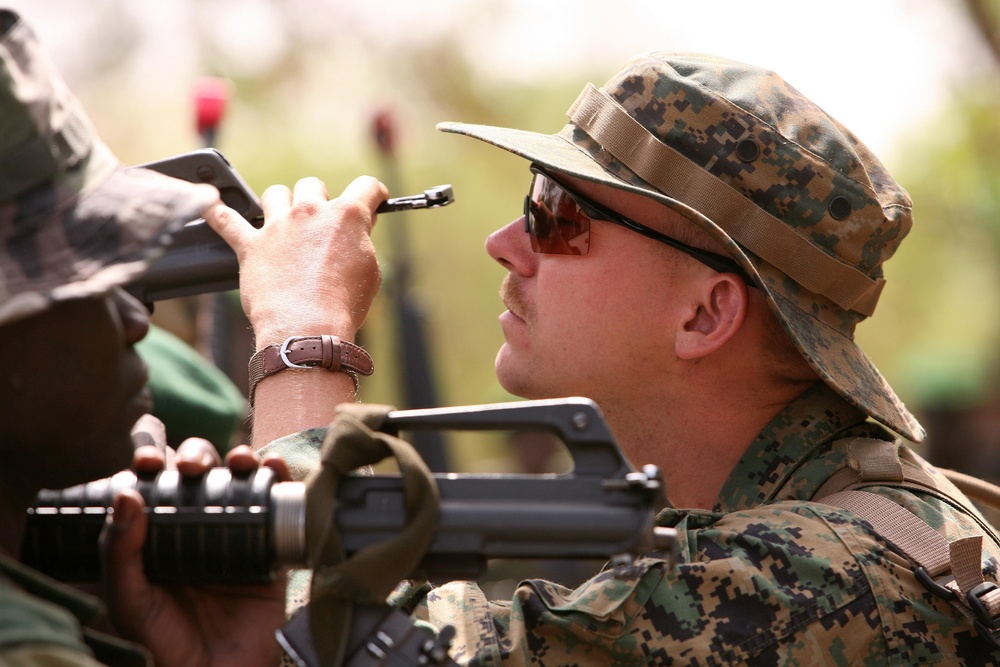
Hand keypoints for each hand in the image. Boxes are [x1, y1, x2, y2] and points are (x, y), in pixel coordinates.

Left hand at [101, 438, 291, 666]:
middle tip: (192, 468)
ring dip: (239, 457)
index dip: (152, 463)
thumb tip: (127, 494)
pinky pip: (278, 505)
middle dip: (197, 455)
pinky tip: (272, 467)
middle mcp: (197, 528)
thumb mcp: (129, 600)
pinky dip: (278, 477)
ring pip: (238, 479)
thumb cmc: (164, 644)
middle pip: (199, 473)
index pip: (154, 485)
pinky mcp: (270, 547)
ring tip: (237, 461)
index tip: (149, 462)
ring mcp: (236, 535)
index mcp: (158, 537)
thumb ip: (120, 552)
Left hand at [204, 176, 387, 344]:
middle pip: (313, 186)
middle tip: (322, 225)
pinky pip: (225, 220)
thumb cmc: (343, 304)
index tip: (372, 201)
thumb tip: (357, 229)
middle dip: (319, 201)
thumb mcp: (370, 271)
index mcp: (346, 216)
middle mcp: (310, 213)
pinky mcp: (251, 246)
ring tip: (284, 220)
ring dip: (282, 203)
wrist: (307, 329)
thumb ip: (362, 242)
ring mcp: (277, 227)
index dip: (373, 194)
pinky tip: (208, 204)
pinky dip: (216, 211)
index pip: (366, 186)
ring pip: (276, 194)